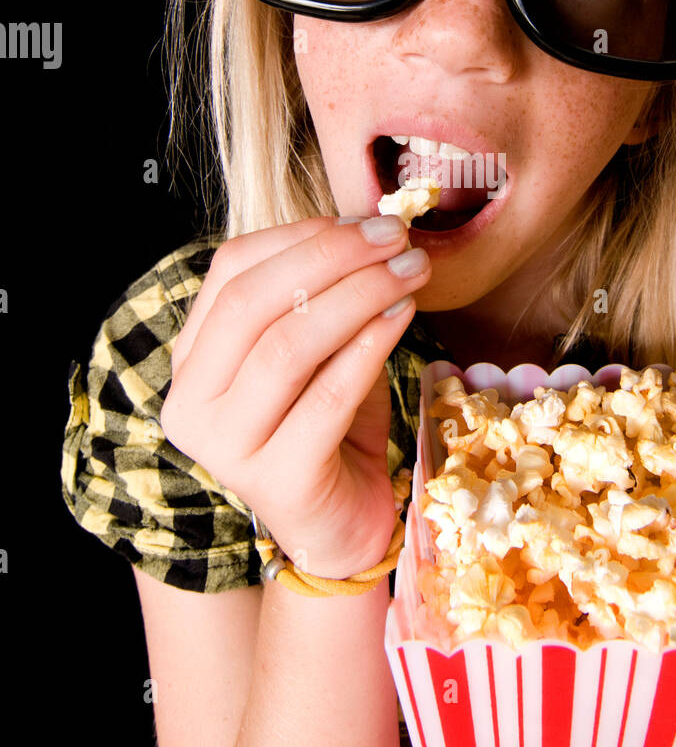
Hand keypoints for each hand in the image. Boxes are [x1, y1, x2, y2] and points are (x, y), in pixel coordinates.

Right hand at [160, 214, 431, 577]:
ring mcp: (228, 447)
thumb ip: (328, 297)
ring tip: (411, 271)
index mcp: (193, 359)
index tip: (368, 220)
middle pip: (253, 303)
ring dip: (358, 295)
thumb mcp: (322, 351)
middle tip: (395, 238)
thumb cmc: (332, 428)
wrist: (343, 526)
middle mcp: (193, 403)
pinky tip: (404, 316)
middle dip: (332, 257)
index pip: (231, 271)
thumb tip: (374, 229)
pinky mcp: (277, 480)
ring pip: (288, 346)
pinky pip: (327, 396)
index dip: (301, 235)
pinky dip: (369, 346)